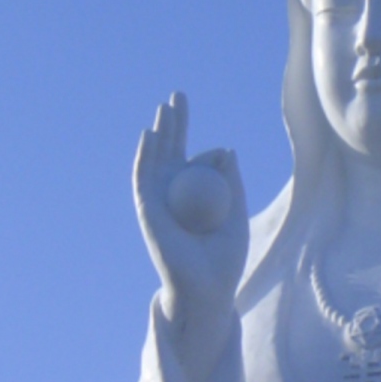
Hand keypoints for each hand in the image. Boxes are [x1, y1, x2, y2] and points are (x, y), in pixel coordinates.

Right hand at [133, 92, 247, 319]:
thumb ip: (231, 181)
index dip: (208, 151)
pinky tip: (150, 134)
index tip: (222, 154)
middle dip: (175, 123)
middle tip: (179, 95)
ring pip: (157, 158)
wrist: (208, 286)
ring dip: (161, 131)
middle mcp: (174, 195)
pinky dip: (146, 155)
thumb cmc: (225, 258)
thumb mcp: (236, 211)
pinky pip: (144, 178)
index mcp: (196, 197)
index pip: (197, 161)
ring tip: (167, 106)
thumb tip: (226, 149)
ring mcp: (159, 200)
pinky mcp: (148, 208)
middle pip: (173, 151)